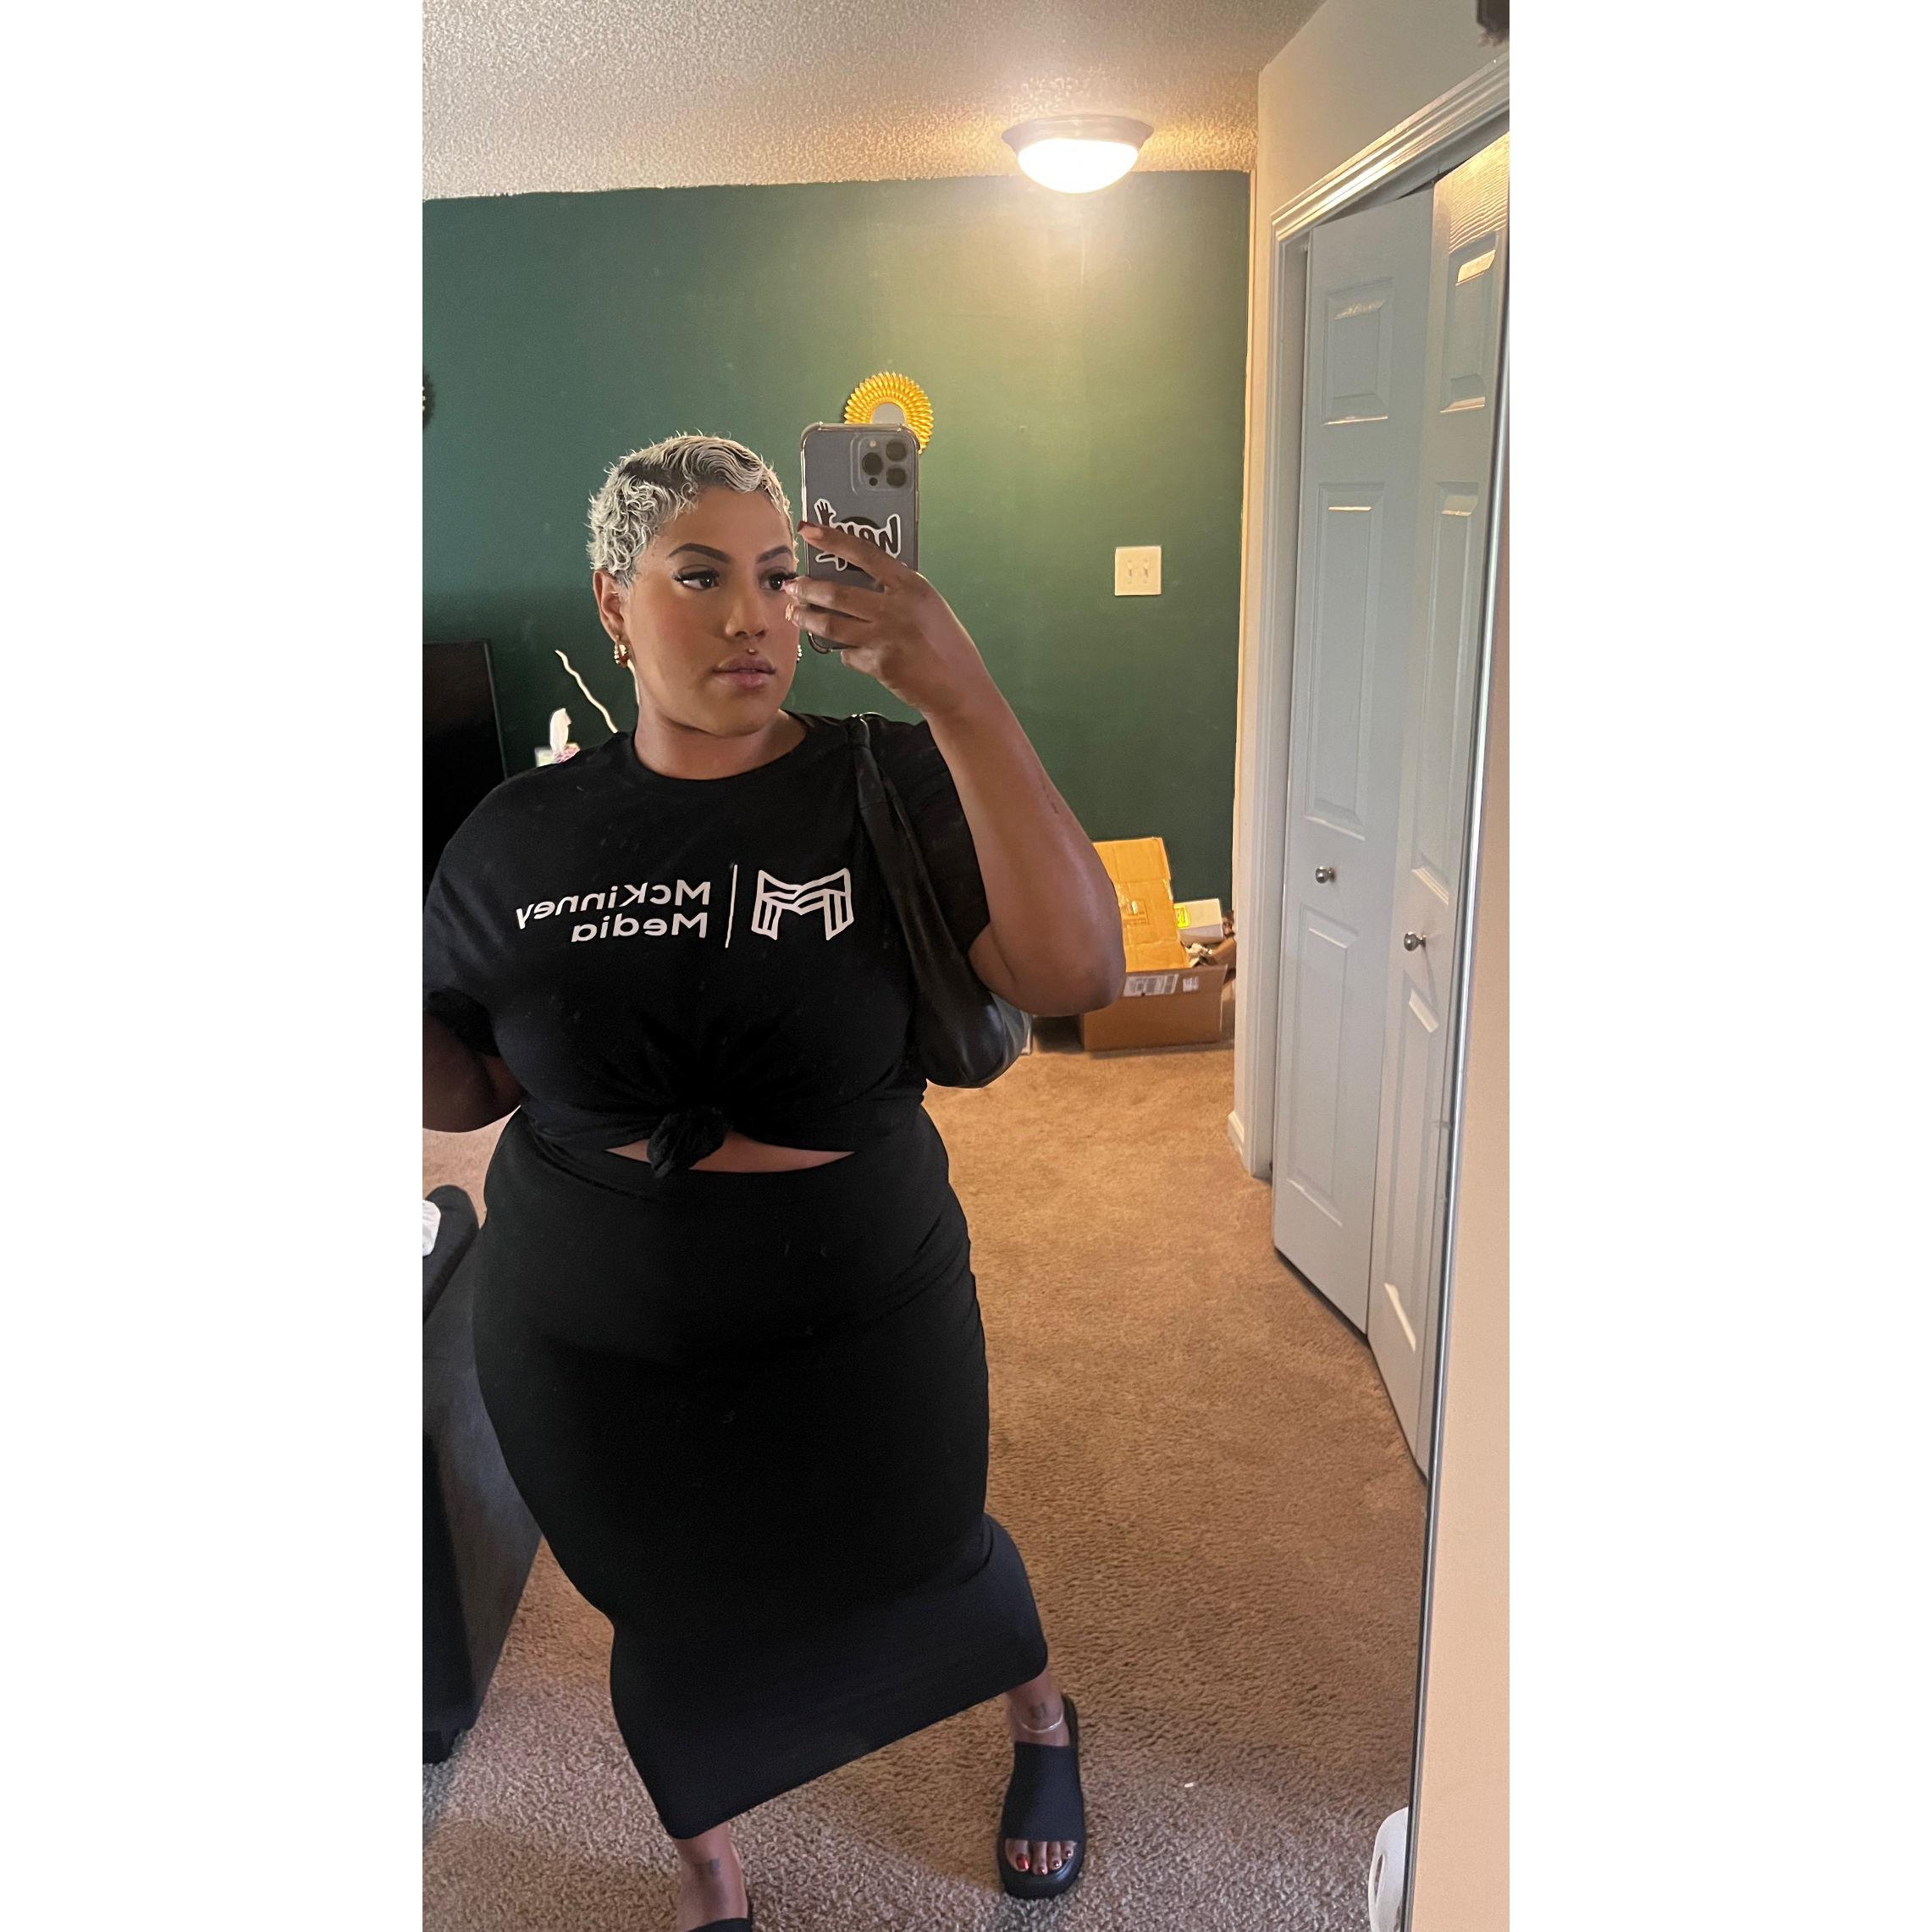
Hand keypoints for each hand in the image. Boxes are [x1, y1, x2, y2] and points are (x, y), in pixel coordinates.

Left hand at [786, 522, 997, 717]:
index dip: (832, 539)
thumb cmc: (946, 644)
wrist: (959, 687)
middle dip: (807, 589)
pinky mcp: (878, 664)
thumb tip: (857, 580)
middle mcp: (896, 608)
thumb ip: (897, 591)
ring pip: (831, 625)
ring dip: (807, 619)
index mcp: (911, 585)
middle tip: (791, 586)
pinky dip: (845, 654)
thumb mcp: (927, 605)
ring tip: (795, 614)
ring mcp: (885, 637)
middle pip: (837, 593)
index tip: (807, 530)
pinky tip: (847, 653)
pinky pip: (848, 655)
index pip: (865, 553)